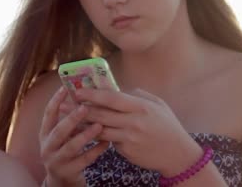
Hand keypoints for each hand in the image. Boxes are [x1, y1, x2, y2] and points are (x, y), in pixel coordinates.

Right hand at [39, 87, 108, 186]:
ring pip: (71, 147)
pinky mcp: (68, 172)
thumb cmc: (66, 150)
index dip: (55, 100)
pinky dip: (96, 150)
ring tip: (99, 125)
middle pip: (59, 131)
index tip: (64, 87)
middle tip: (85, 107)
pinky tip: (107, 142)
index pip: (48, 114)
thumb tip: (86, 95)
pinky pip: (84, 160)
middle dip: (71, 118)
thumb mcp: (62, 136)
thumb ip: (70, 120)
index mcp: (45, 133)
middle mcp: (47, 146)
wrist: (62, 180)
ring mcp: (56, 161)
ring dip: (85, 135)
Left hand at [75, 88, 202, 175]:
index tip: (78, 90)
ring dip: (82, 124)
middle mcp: (133, 122)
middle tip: (64, 104)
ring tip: (68, 118)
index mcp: (141, 107)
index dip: (92, 93)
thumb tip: (116, 88)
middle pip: (101, 114)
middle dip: (80, 108)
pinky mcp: (125, 151)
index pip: (111, 98)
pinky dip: (96, 135)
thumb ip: (136, 95)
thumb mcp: (157, 104)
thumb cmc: (167, 126)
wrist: (177, 155)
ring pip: (99, 129)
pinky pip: (108, 140)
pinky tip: (84, 131)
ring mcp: (128, 138)